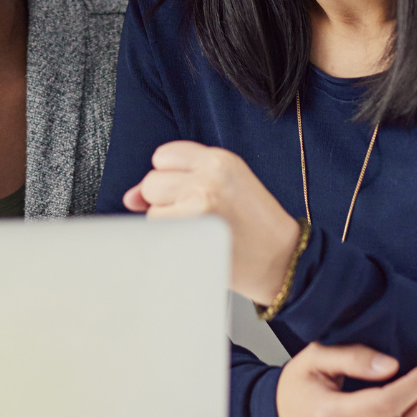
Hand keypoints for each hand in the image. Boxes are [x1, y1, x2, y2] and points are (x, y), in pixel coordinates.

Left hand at [123, 141, 301, 305]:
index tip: (184, 192)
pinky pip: (158, 231)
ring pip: (151, 207)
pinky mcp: (193, 231)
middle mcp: (209, 177)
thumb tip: (131, 197)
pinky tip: (196, 243)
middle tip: (195, 215)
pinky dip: (170, 240)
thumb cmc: (255, 226)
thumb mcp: (225, 186)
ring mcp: (199, 204)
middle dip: (164, 201)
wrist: (284, 261)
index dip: (169, 177)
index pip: (165, 156)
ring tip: (198, 229)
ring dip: (167, 221)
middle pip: (152, 181)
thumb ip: (180, 181)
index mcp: (220, 161)